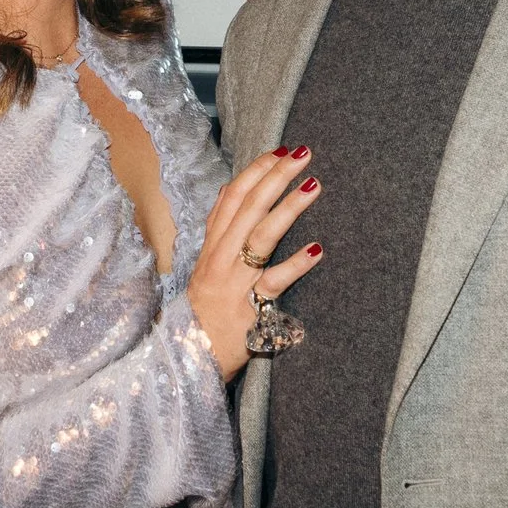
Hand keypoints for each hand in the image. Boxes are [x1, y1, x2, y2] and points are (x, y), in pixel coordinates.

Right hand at [190, 147, 323, 381]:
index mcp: (212, 245)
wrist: (189, 356)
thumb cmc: (204, 309)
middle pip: (248, 208)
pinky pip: (274, 282)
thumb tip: (230, 189)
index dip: (255, 171)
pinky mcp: (248, 307)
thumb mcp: (206, 264)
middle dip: (275, 177)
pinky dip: (296, 264)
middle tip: (302, 154)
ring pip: (260, 237)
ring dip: (289, 208)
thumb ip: (219, 229)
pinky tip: (318, 248)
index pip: (232, 198)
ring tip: (314, 186)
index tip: (279, 150)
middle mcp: (221, 258)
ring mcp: (234, 281)